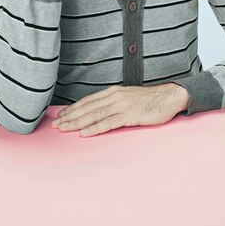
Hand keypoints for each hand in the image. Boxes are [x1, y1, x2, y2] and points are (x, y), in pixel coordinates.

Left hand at [50, 84, 189, 136]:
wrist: (169, 97)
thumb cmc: (149, 100)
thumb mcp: (128, 98)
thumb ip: (114, 103)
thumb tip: (100, 112)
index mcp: (113, 92)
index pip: (88, 101)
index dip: (72, 109)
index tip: (60, 116)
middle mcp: (114, 96)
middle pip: (87, 108)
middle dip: (70, 117)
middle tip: (55, 125)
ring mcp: (122, 105)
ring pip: (94, 114)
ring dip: (77, 122)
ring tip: (64, 129)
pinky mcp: (130, 115)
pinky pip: (108, 122)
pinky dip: (95, 128)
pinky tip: (84, 133)